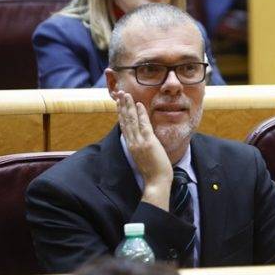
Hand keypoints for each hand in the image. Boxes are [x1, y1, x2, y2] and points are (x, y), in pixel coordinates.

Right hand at [115, 91, 172, 210]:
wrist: (156, 182)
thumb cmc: (153, 171)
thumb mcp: (144, 156)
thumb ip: (141, 146)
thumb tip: (141, 139)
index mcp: (131, 145)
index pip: (124, 126)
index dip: (121, 113)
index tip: (118, 103)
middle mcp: (132, 142)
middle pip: (125, 120)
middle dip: (121, 106)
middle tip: (119, 93)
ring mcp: (139, 142)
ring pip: (131, 120)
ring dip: (128, 106)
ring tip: (125, 94)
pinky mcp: (148, 142)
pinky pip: (143, 125)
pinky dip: (141, 113)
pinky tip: (139, 104)